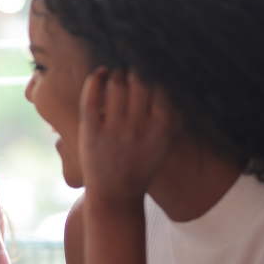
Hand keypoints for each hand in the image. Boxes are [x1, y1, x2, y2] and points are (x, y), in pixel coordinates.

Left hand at [79, 68, 174, 205]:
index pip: (162, 85)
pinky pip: (91, 96)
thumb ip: (171, 113)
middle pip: (139, 80)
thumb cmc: (142, 163)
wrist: (116, 194)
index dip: (156, 73)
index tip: (152, 69)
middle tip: (133, 73)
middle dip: (136, 71)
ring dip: (117, 74)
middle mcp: (139, 126)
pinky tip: (100, 74)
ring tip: (117, 77)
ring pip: (116, 84)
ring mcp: (114, 129)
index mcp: (162, 126)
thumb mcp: (165, 140)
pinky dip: (96, 79)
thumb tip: (173, 78)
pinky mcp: (91, 131)